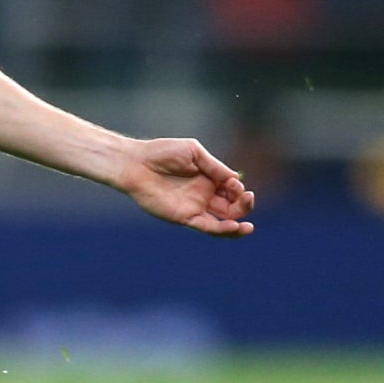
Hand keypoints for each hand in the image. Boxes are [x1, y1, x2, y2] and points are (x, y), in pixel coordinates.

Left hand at [116, 138, 255, 236]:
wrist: (135, 163)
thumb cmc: (161, 153)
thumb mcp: (193, 152)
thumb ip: (214, 166)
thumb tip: (236, 179)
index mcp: (209, 179)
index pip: (233, 189)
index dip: (238, 189)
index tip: (234, 183)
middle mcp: (204, 195)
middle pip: (232, 207)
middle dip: (244, 205)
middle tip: (246, 197)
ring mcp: (195, 207)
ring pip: (223, 222)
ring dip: (238, 226)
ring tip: (248, 227)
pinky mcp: (184, 217)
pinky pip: (207, 227)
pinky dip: (222, 230)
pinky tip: (233, 227)